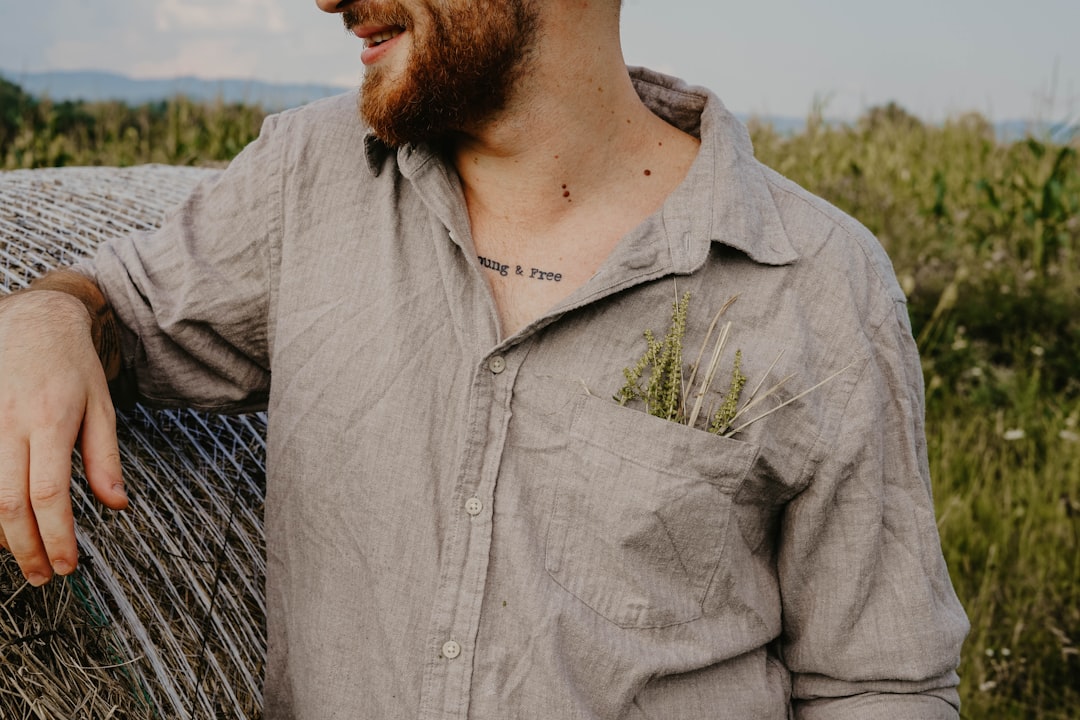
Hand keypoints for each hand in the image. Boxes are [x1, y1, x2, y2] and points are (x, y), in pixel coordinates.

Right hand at [0, 290, 126, 585]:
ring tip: (22, 556)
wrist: (32, 319)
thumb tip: (117, 506)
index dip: (55, 536)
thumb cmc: (72, 365)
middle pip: (9, 503)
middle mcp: (9, 423)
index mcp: (51, 420)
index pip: (49, 494)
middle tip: (42, 576)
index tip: (66, 566)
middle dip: (26, 548)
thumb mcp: (102, 406)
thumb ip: (105, 458)